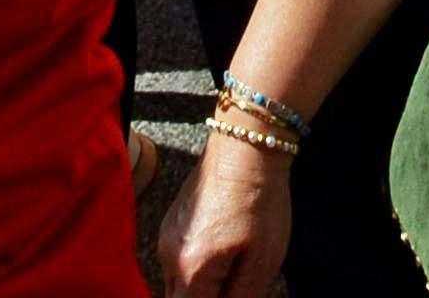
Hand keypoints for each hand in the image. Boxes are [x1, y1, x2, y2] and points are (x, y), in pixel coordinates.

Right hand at [160, 134, 289, 297]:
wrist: (246, 146)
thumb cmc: (259, 201)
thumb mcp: (263, 262)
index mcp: (191, 270)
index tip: (234, 292)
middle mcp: (168, 256)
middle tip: (236, 282)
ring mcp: (166, 237)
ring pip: (177, 284)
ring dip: (201, 287)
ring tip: (234, 266)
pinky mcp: (171, 223)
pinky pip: (178, 262)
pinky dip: (197, 269)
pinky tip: (223, 251)